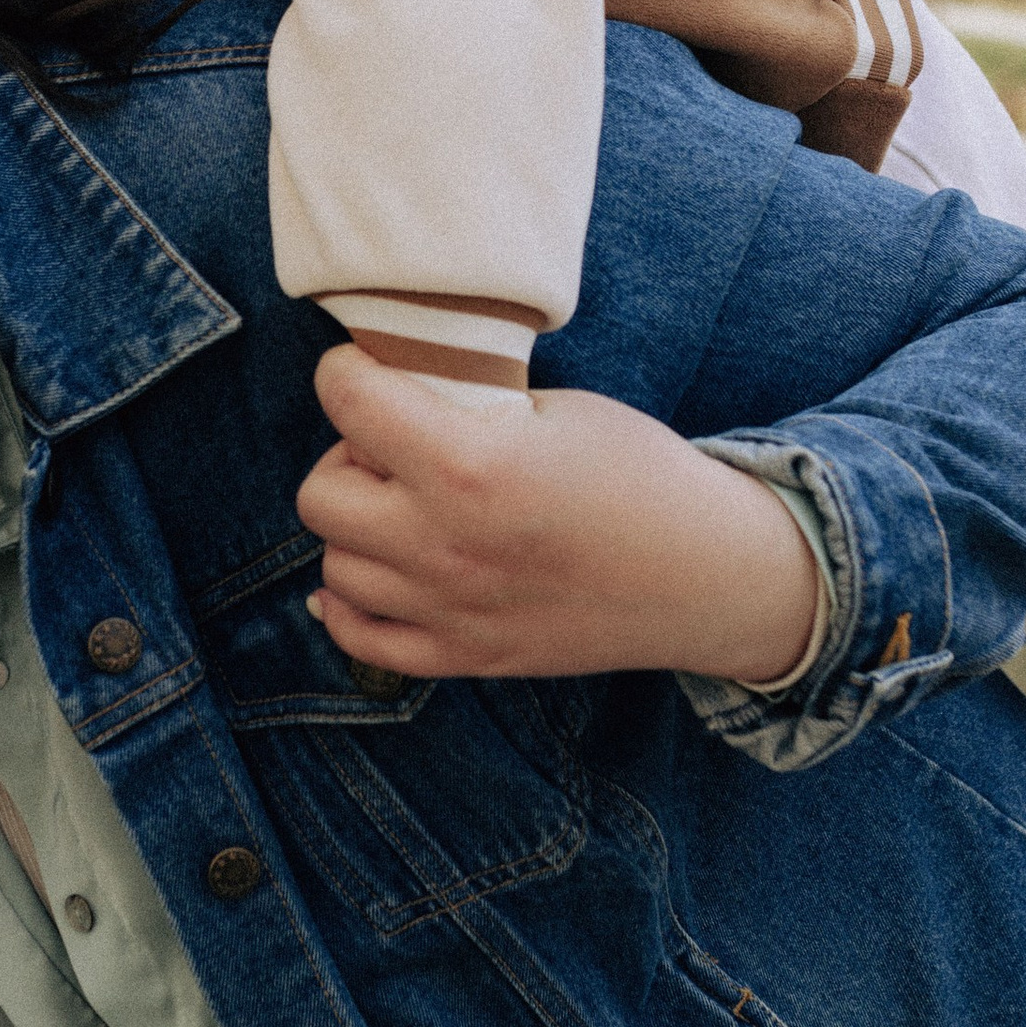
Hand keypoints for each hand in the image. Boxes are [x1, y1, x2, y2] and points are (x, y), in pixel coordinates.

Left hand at [296, 347, 818, 689]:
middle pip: (319, 494)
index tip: (366, 370)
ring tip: (409, 507)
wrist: (706, 576)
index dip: (347, 371)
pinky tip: (380, 570)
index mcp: (468, 467)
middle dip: (347, 457)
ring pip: (334, 564)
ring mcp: (448, 609)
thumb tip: (398, 395)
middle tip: (396, 447)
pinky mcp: (464, 656)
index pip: (345, 401)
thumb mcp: (556, 410)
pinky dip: (351, 602)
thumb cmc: (642, 477)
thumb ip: (466, 407)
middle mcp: (443, 545)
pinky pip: (357, 636)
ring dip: (358, 528)